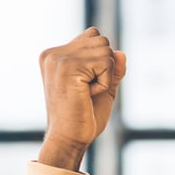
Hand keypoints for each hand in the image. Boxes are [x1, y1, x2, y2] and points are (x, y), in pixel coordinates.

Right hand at [37, 27, 126, 170]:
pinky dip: (105, 83)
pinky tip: (87, 95)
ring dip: (106, 76)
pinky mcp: (67, 66)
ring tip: (87, 93)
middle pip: (102, 41)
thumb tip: (121, 53)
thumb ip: (112, 69)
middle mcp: (53, 53)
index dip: (102, 61)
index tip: (86, 86)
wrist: (70, 139)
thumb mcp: (104, 88)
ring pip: (106, 50)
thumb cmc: (84, 117)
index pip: (93, 36)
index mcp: (55, 55)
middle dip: (106, 68)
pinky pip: (106, 63)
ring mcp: (58, 58)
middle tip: (88, 91)